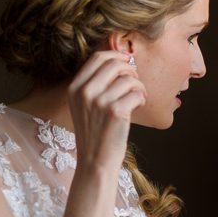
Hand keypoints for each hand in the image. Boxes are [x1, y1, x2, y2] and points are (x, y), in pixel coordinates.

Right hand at [67, 50, 146, 171]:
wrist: (95, 161)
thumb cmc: (94, 133)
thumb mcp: (83, 105)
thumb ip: (94, 83)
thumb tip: (120, 60)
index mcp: (74, 88)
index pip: (98, 57)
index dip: (116, 55)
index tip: (126, 62)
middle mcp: (84, 92)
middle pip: (115, 63)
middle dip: (130, 69)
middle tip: (135, 81)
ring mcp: (99, 102)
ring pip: (129, 78)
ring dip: (139, 86)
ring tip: (138, 97)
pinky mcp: (115, 112)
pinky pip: (136, 93)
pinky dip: (142, 97)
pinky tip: (139, 105)